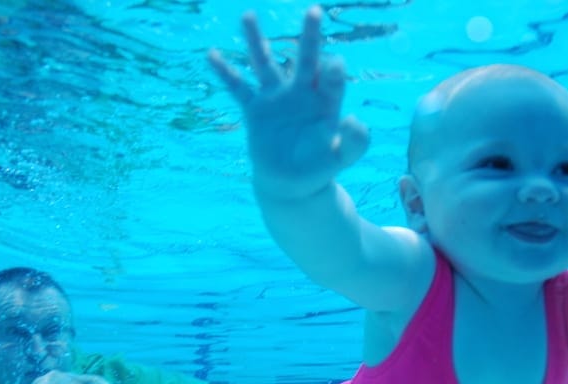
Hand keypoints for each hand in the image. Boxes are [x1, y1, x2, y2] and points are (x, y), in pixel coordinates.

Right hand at [208, 6, 368, 200]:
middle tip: (314, 10)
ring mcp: (277, 99)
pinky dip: (226, 72)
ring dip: (257, 41)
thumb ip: (355, 141)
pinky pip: (238, 88)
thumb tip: (354, 120)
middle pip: (307, 59)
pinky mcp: (256, 110)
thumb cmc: (320, 167)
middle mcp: (302, 93)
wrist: (292, 182)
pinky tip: (212, 55)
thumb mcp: (343, 157)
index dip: (334, 71)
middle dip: (310, 36)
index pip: (332, 79)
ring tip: (248, 15)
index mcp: (326, 102)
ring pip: (266, 64)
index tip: (334, 65)